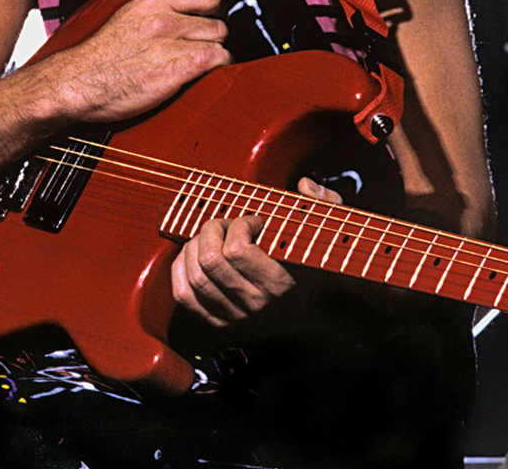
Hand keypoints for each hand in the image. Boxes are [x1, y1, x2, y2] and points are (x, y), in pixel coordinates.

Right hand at [44, 0, 231, 125]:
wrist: (77, 83)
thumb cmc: (96, 59)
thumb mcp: (124, 18)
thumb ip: (155, 10)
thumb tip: (181, 0)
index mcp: (151, 2)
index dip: (215, 9)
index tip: (211, 20)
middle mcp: (164, 18)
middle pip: (219, 21)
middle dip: (214, 38)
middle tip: (202, 49)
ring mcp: (172, 42)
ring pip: (221, 42)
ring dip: (215, 56)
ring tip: (200, 66)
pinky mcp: (179, 66)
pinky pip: (218, 61)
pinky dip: (217, 70)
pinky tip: (202, 76)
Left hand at [171, 176, 340, 325]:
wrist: (312, 312)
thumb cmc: (312, 262)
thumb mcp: (325, 230)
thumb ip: (322, 204)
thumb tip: (304, 185)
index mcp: (282, 284)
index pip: (237, 251)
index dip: (239, 226)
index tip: (253, 221)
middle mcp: (256, 305)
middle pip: (210, 260)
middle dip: (211, 231)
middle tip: (226, 225)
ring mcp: (235, 316)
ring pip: (195, 275)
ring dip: (195, 248)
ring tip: (211, 239)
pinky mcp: (217, 321)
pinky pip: (184, 294)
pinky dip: (182, 269)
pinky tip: (195, 256)